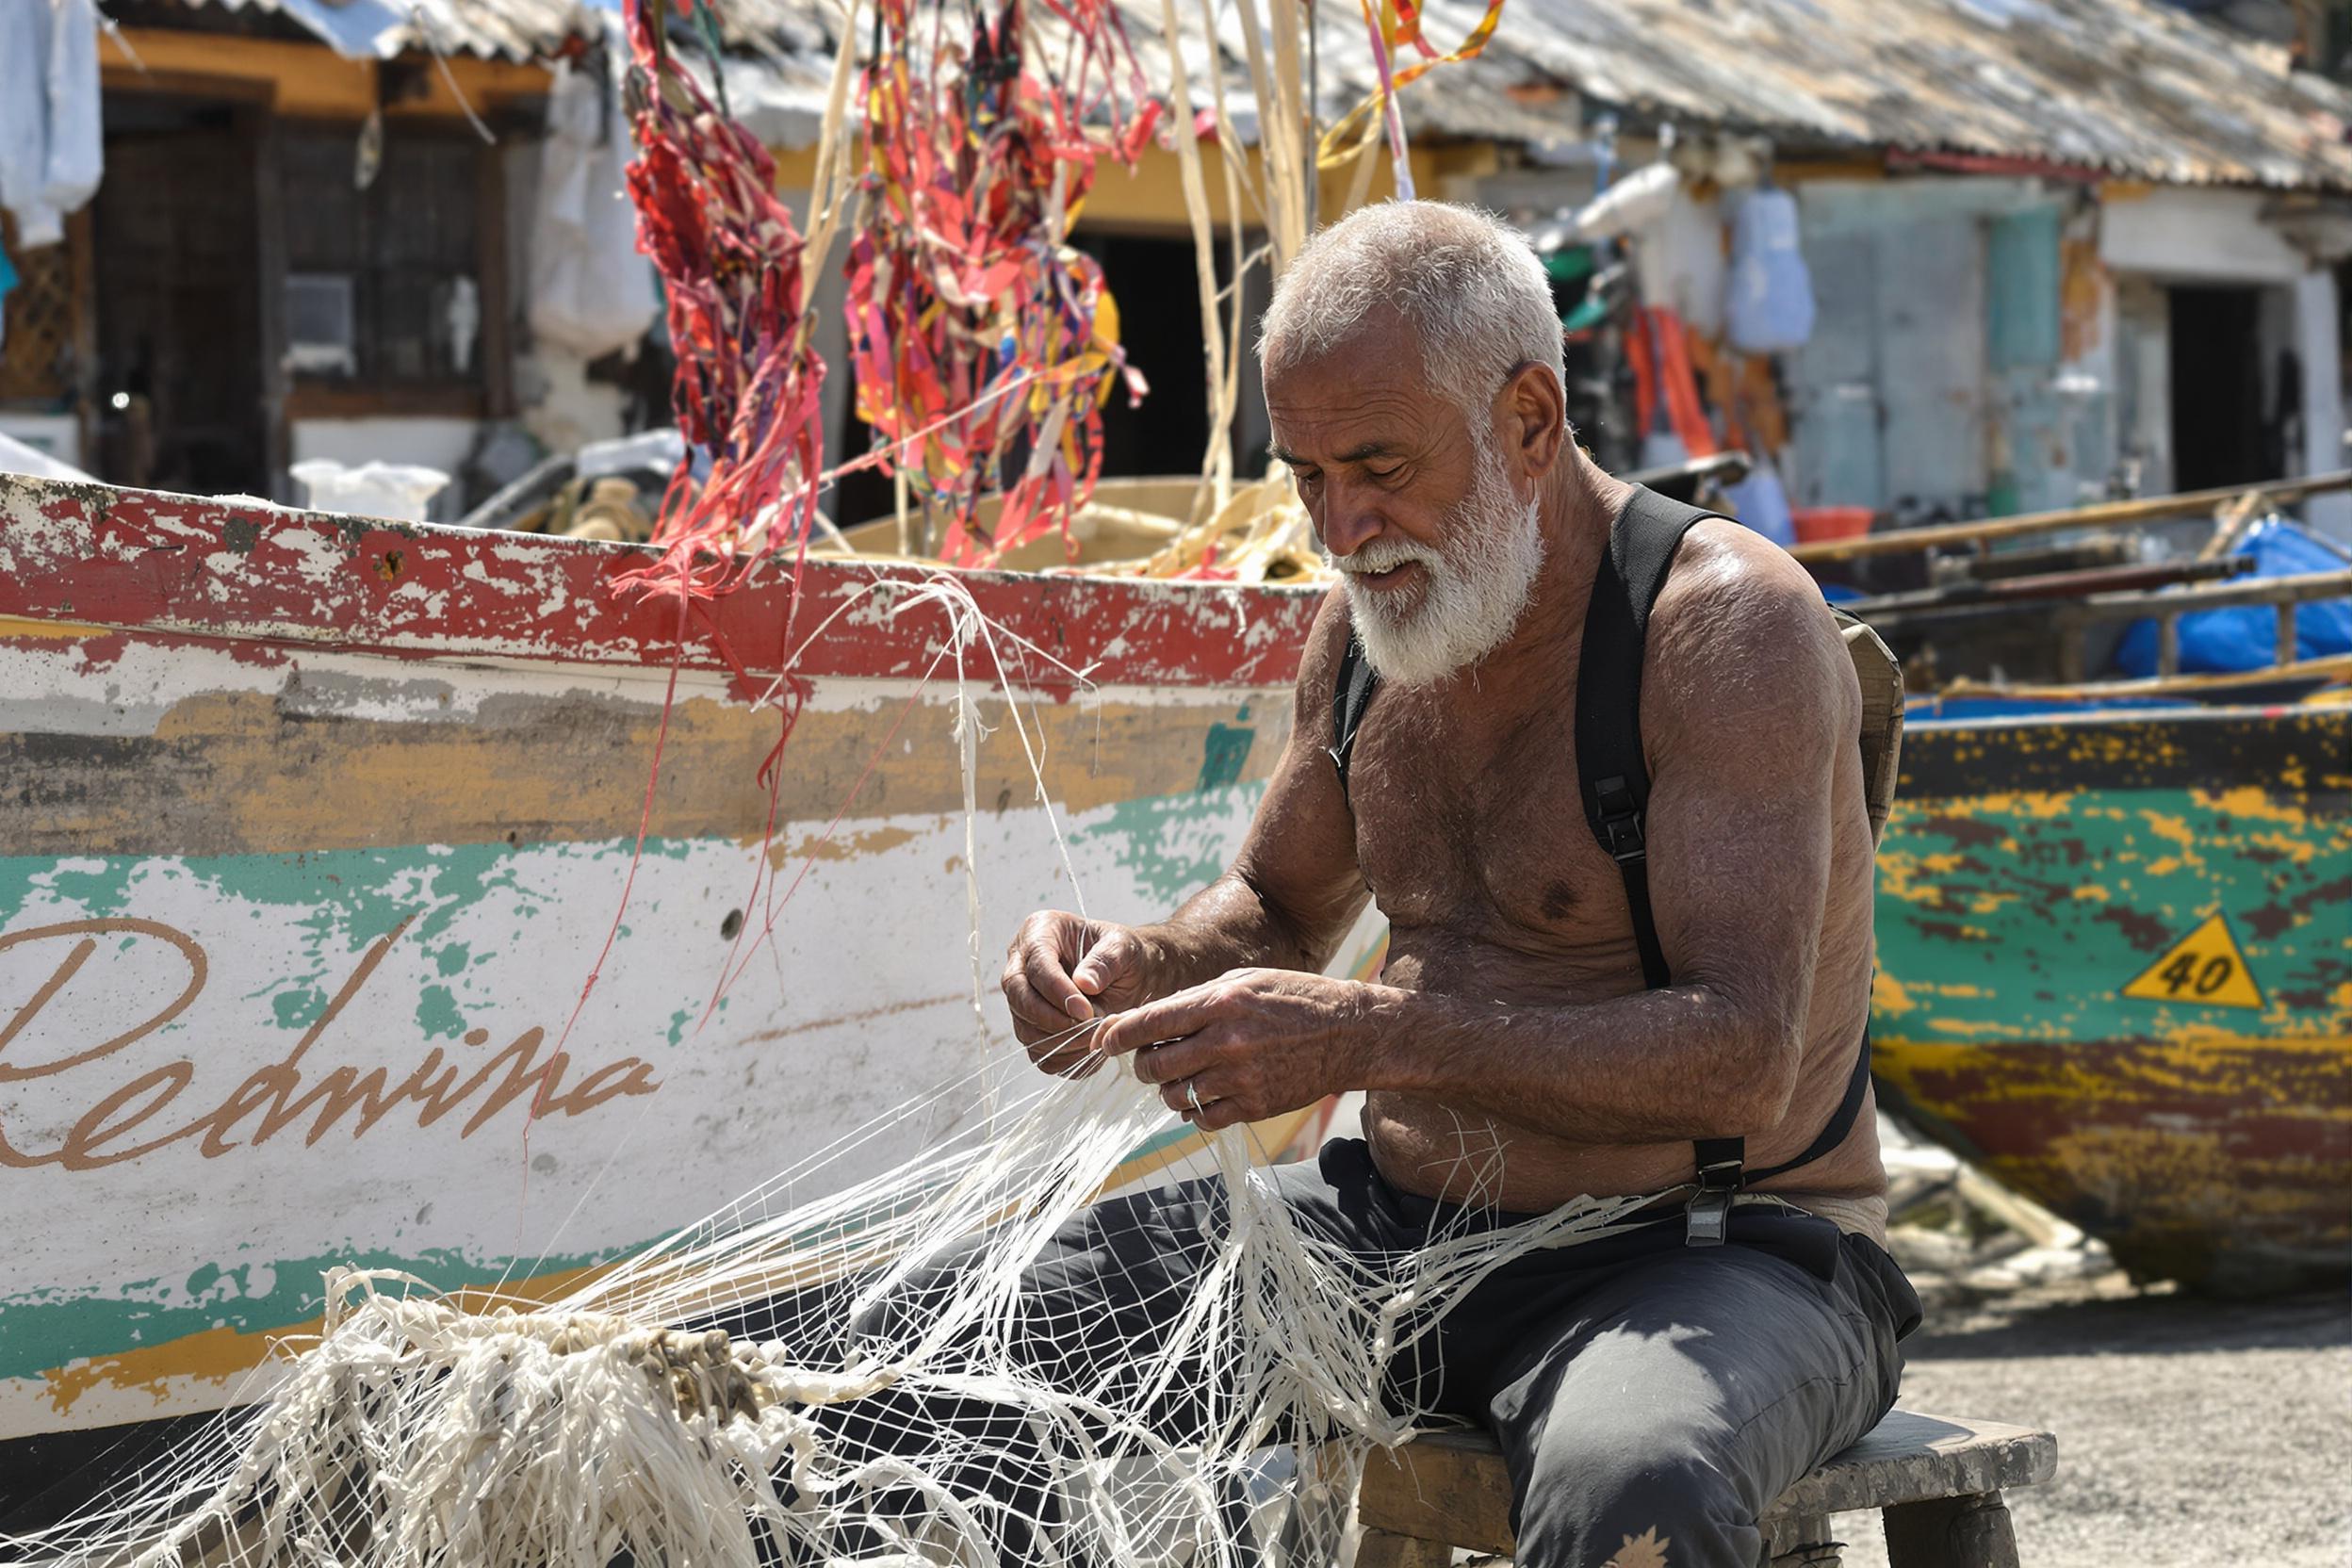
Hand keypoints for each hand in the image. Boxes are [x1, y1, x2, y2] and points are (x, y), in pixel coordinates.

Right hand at [1001, 911, 1154, 1074]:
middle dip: (1052, 1019)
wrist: (1133, 976)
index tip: (1085, 1011)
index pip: (1036, 965)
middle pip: (1019, 997)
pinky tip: (1089, 1049)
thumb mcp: (1124, 947)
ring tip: (1095, 1037)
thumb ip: (1106, 961)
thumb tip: (1084, 984)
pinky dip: (1063, 1057)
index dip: (1057, 992)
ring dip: (1060, 1042)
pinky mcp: (1033, 1027)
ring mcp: (1024, 998)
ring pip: (1025, 1029)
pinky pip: (1037, 1052)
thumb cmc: (1125, 954)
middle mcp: (1023, 963)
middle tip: (1088, 1029)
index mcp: (1040, 932)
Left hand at [1096, 968, 1381, 1131]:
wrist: (1349, 1033)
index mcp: (1220, 1002)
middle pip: (1155, 1065)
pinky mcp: (1255, 1106)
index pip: (1151, 1023)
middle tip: (1148, 1061)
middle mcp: (1226, 1041)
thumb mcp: (1243, 981)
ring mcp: (1241, 1078)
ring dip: (1169, 1089)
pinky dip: (1194, 1111)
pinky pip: (1203, 1119)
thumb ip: (1196, 1000)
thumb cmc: (1293, 998)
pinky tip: (1205, 1095)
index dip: (1117, 1035)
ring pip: (1175, 1096)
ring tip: (1184, 1077)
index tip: (1101, 1041)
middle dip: (1142, 1066)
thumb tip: (1149, 1021)